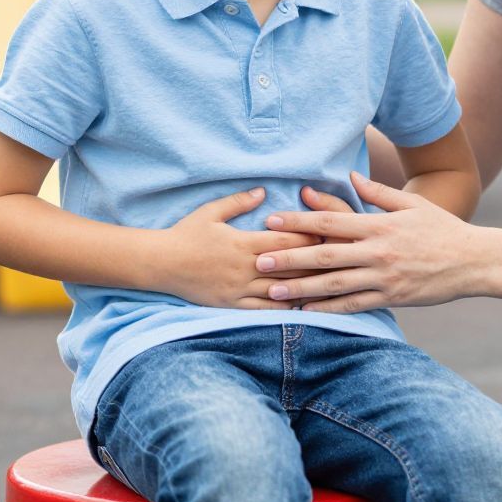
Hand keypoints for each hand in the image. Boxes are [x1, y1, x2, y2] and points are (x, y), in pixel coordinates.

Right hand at [156, 187, 348, 309]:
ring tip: (329, 287)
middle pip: (288, 267)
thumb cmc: (186, 234)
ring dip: (305, 289)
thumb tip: (264, 190)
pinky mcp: (231, 305)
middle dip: (315, 264)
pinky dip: (284, 310)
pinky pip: (263, 311)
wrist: (160, 264)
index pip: (284, 242)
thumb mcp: (211, 211)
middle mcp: (244, 268)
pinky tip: (301, 308)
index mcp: (242, 243)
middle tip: (341, 261)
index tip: (329, 236)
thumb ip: (239, 201)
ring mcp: (238, 289)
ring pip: (280, 291)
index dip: (308, 239)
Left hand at [254, 172, 481, 313]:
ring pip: (334, 284)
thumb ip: (379, 192)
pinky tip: (306, 313)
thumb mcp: (412, 204)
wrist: (474, 261)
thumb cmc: (442, 229)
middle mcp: (378, 251)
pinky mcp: (391, 298)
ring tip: (272, 292)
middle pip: (325, 254)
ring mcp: (384, 277)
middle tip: (259, 261)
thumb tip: (351, 174)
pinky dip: (328, 311)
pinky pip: (354, 306)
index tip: (271, 222)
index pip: (331, 221)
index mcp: (379, 225)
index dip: (298, 221)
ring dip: (301, 289)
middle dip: (289, 258)